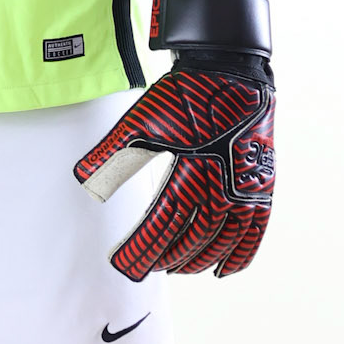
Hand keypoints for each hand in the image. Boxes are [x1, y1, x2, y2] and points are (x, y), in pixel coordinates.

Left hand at [74, 66, 275, 279]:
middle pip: (190, 240)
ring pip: (220, 242)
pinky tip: (221, 271)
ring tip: (175, 268)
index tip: (121, 265)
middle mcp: (222, 188)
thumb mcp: (141, 122)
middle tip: (144, 266)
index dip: (140, 250)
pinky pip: (254, 233)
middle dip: (164, 258)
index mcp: (189, 172)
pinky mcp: (261, 188)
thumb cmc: (182, 97)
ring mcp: (245, 191)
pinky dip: (238, 256)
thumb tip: (82, 182)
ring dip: (195, 260)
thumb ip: (113, 155)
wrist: (230, 72)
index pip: (161, 227)